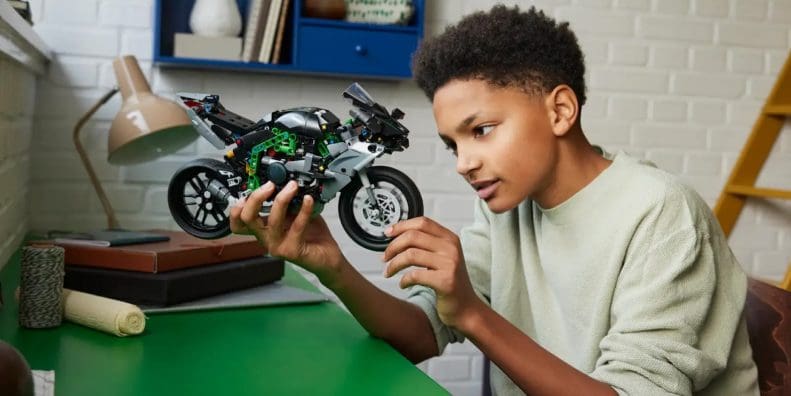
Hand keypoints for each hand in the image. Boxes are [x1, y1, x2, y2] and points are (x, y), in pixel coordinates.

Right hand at [230, 181, 344, 285]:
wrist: (327, 257)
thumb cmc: (311, 236)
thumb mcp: (295, 214)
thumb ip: (287, 202)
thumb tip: (285, 182)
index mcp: (263, 229)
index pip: (238, 222)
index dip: (237, 206)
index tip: (251, 188)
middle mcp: (267, 239)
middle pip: (246, 218)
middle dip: (256, 197)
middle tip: (270, 185)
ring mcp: (277, 246)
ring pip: (272, 220)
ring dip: (282, 199)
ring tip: (293, 187)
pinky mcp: (292, 251)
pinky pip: (296, 226)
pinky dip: (303, 210)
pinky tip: (308, 200)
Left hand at [382, 217, 482, 329]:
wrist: (466, 308)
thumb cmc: (449, 282)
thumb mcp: (442, 257)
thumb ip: (426, 244)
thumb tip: (397, 235)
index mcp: (450, 238)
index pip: (422, 222)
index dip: (401, 226)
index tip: (387, 233)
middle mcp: (451, 248)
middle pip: (413, 236)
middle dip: (393, 246)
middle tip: (384, 257)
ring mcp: (450, 264)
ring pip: (410, 255)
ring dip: (394, 264)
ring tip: (389, 272)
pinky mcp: (445, 281)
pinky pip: (415, 275)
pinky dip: (404, 280)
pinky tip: (403, 285)